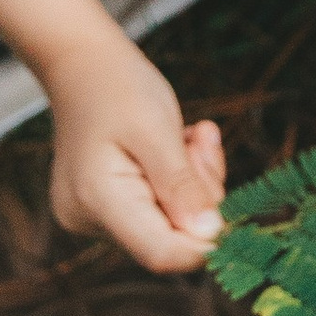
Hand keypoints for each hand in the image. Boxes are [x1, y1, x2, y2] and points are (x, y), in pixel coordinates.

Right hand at [44, 25, 226, 272]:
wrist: (81, 62)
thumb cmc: (117, 87)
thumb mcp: (157, 130)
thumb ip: (183, 186)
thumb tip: (211, 234)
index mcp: (98, 201)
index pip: (161, 254)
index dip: (205, 244)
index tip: (234, 214)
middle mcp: (89, 220)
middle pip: (170, 236)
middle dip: (201, 195)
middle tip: (202, 142)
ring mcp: (95, 216)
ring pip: (170, 220)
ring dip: (194, 181)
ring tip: (191, 135)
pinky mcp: (107, 208)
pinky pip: (160, 207)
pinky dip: (180, 179)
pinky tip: (179, 143)